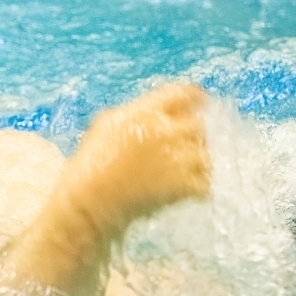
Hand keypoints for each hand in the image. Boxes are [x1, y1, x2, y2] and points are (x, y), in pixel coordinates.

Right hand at [67, 83, 210, 229]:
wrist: (89, 202)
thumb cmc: (91, 163)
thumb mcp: (106, 124)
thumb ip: (135, 112)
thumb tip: (156, 111)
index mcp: (145, 113)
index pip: (182, 94)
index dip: (195, 97)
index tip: (201, 104)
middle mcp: (165, 132)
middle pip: (199, 124)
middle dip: (196, 134)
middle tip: (190, 145)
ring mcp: (176, 159)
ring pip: (206, 155)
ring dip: (200, 162)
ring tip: (190, 172)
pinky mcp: (182, 186)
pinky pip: (205, 183)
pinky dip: (200, 188)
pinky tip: (190, 192)